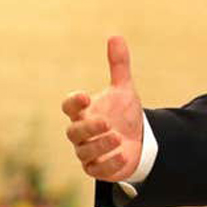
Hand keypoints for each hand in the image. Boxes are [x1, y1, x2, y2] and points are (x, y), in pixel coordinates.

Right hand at [61, 36, 143, 181]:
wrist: (137, 139)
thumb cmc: (123, 113)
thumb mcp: (124, 89)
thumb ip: (119, 65)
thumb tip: (115, 36)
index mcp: (83, 112)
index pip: (69, 106)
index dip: (74, 102)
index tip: (86, 96)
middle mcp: (81, 133)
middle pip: (74, 132)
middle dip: (88, 128)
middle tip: (106, 123)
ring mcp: (87, 152)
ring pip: (84, 152)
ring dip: (100, 145)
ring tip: (118, 137)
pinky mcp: (97, 169)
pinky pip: (97, 170)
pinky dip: (109, 163)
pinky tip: (123, 154)